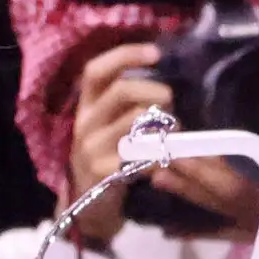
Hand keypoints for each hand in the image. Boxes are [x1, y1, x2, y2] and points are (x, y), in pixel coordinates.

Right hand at [62, 42, 171, 243]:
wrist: (87, 205)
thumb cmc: (106, 157)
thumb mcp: (107, 126)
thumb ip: (124, 103)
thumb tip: (161, 78)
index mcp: (85, 106)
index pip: (96, 71)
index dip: (124, 56)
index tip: (155, 53)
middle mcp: (84, 123)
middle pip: (121, 92)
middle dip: (155, 91)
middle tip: (171, 101)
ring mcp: (91, 148)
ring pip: (135, 121)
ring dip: (165, 124)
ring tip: (175, 133)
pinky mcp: (104, 171)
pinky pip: (143, 155)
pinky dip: (163, 154)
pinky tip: (168, 158)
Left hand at [145, 131, 258, 258]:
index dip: (230, 151)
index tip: (205, 131)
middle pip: (229, 185)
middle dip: (195, 167)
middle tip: (163, 147)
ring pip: (220, 206)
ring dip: (187, 192)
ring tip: (156, 175)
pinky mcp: (258, 238)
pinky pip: (222, 234)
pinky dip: (197, 232)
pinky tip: (169, 228)